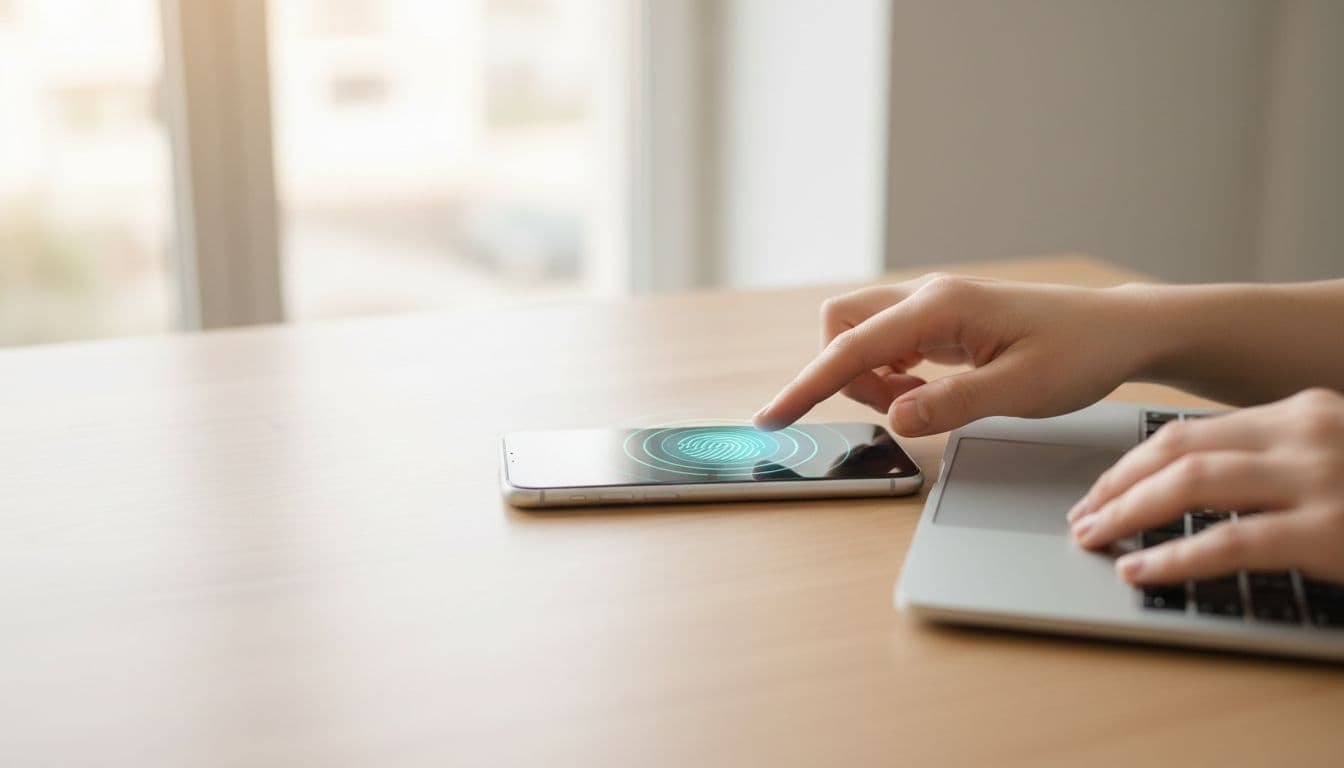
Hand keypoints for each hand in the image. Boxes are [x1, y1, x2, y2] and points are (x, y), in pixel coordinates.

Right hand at [753, 274, 1152, 435]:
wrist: (1118, 331)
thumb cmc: (1079, 353)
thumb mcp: (1021, 389)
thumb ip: (953, 404)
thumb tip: (894, 417)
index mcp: (940, 306)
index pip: (852, 347)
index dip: (808, 385)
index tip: (773, 416)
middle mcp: (927, 297)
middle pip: (841, 325)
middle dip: (843, 373)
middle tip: (892, 410)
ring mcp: (932, 308)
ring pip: (863, 336)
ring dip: (871, 379)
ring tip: (924, 405)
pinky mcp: (940, 322)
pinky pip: (890, 346)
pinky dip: (892, 376)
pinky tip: (930, 394)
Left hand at [1068, 388, 1343, 584]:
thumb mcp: (1332, 458)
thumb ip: (1273, 464)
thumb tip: (1193, 490)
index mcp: (1297, 414)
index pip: (1188, 433)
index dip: (1131, 465)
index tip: (1098, 493)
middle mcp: (1302, 434)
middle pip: (1178, 451)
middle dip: (1117, 486)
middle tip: (1080, 517)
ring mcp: (1316, 478)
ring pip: (1191, 483)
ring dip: (1127, 512)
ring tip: (1093, 537)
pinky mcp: (1329, 531)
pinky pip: (1230, 542)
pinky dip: (1175, 557)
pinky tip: (1139, 570)